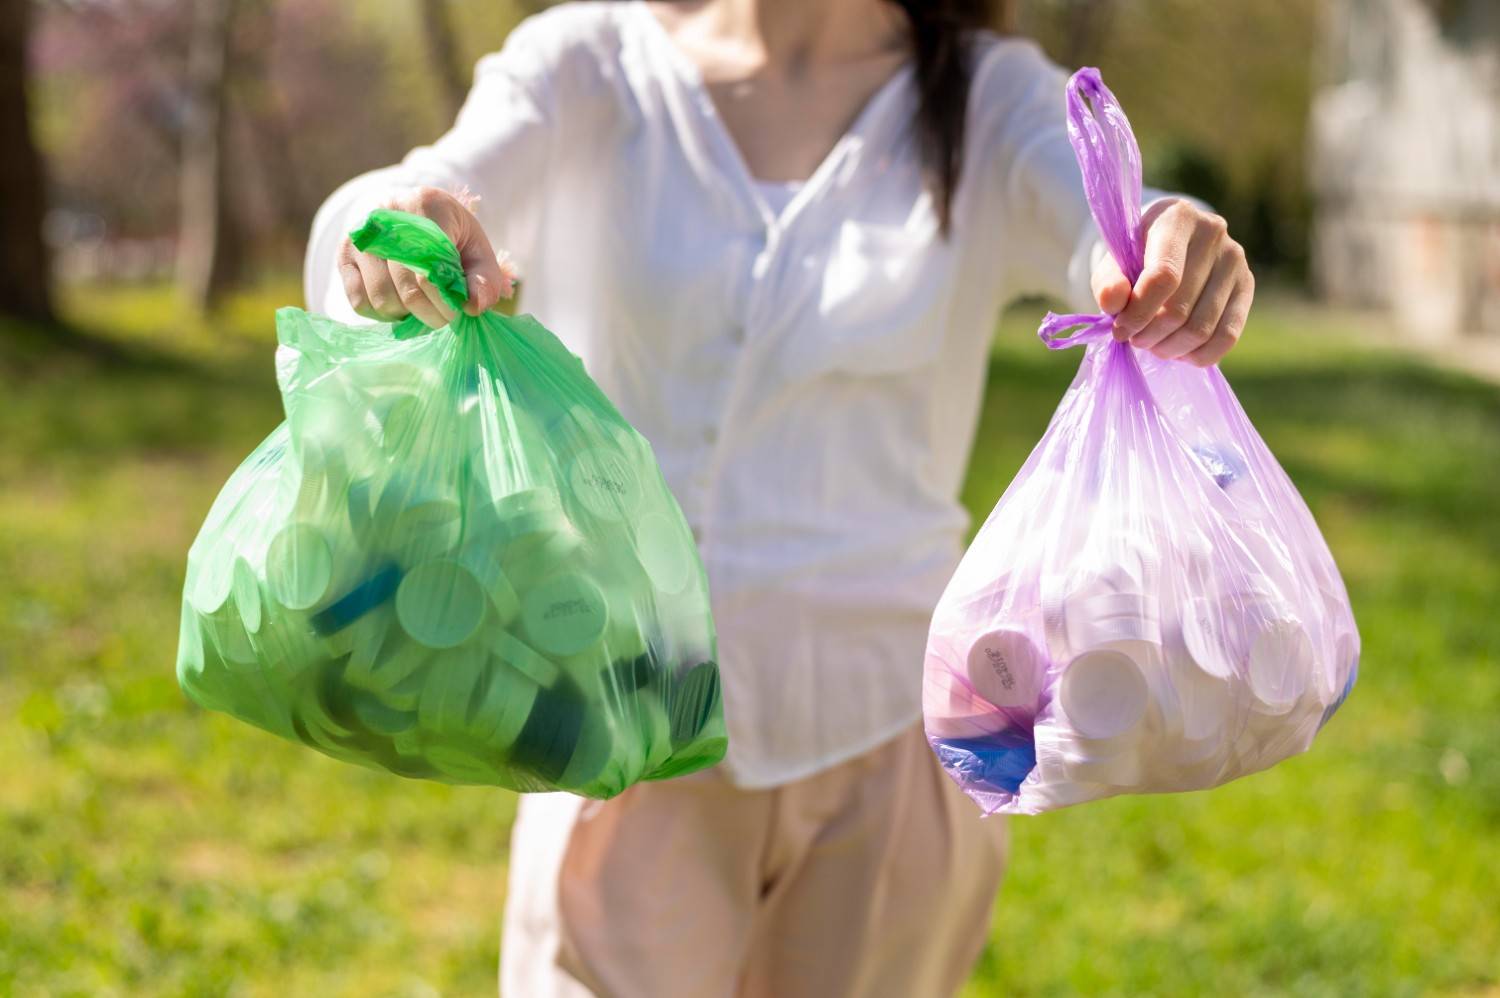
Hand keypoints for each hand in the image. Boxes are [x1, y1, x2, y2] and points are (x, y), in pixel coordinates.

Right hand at [337, 186, 514, 326]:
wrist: (413, 215)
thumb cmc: (450, 236)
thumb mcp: (477, 249)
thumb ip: (485, 278)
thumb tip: (473, 306)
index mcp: (425, 206)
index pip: (432, 266)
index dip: (447, 298)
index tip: (460, 309)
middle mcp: (384, 216)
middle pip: (407, 286)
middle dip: (432, 312)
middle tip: (445, 317)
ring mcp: (360, 235)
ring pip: (382, 297)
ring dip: (407, 315)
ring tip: (424, 309)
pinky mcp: (344, 254)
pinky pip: (359, 301)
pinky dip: (382, 314)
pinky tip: (400, 306)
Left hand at [1091, 198, 1254, 366]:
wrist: (1170, 244)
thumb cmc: (1137, 254)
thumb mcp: (1113, 262)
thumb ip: (1107, 281)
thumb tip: (1114, 303)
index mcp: (1176, 218)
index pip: (1163, 276)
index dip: (1139, 312)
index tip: (1120, 329)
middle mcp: (1213, 233)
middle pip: (1180, 309)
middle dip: (1149, 335)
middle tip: (1135, 339)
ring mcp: (1235, 260)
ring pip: (1202, 328)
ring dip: (1170, 348)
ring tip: (1153, 345)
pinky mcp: (1247, 285)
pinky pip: (1227, 336)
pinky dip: (1199, 355)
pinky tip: (1179, 351)